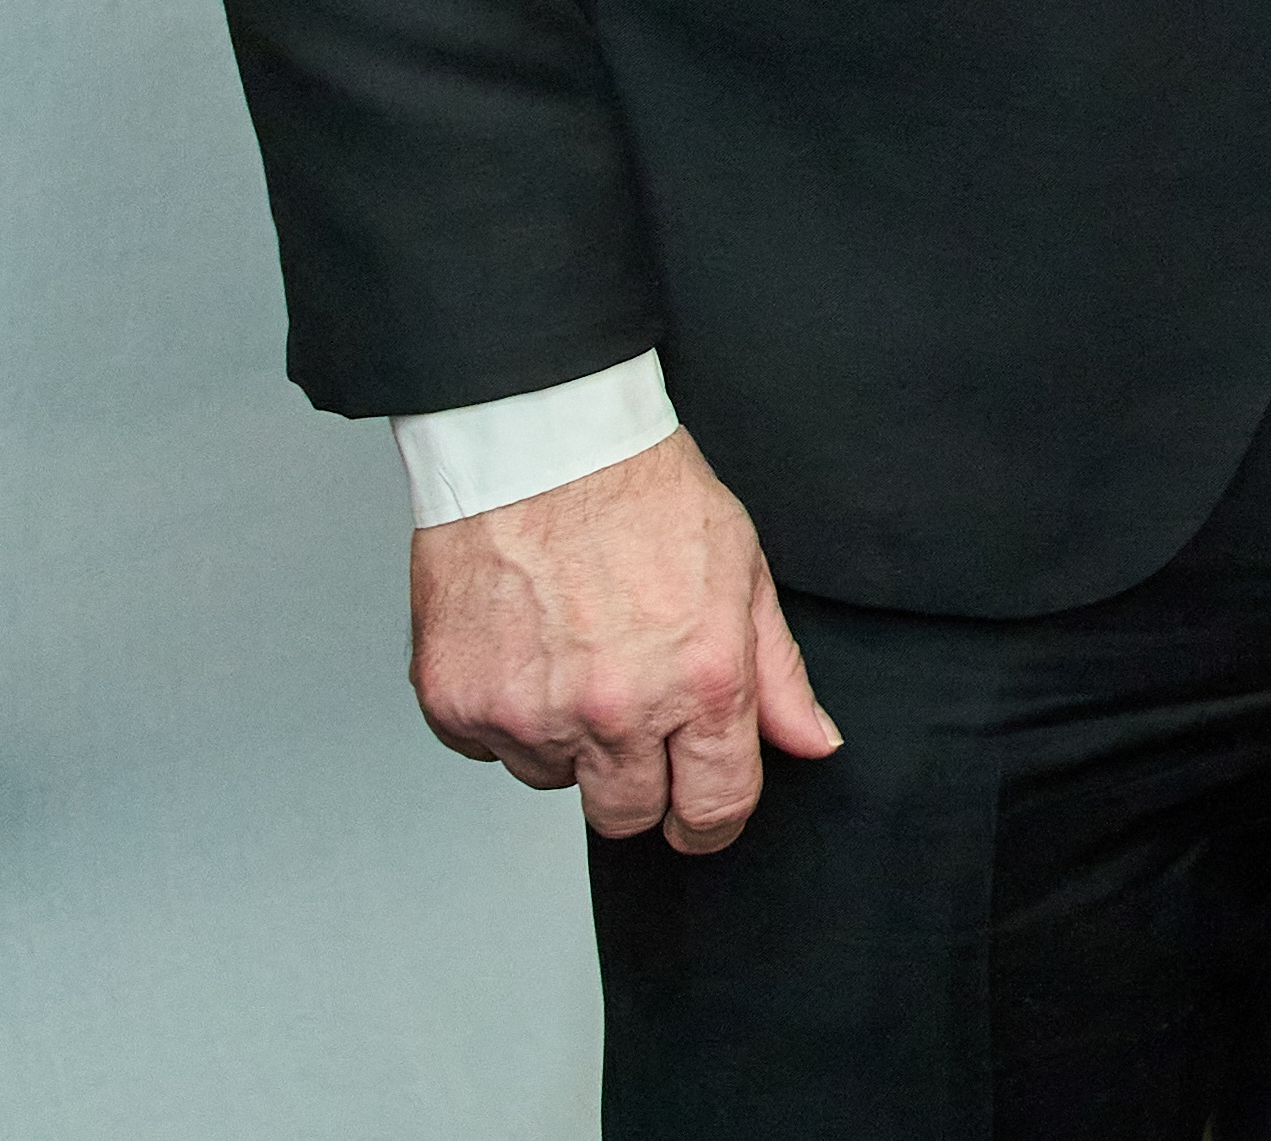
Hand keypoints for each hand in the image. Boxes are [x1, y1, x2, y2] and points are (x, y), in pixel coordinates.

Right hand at [408, 430, 836, 849]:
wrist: (540, 448)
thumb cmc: (645, 496)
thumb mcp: (742, 573)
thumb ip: (777, 675)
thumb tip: (813, 743)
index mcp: (699, 682)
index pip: (713, 807)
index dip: (712, 821)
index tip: (702, 818)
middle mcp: (615, 710)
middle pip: (628, 816)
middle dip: (640, 786)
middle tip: (637, 721)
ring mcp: (528, 713)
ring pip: (553, 779)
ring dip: (568, 740)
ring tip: (576, 652)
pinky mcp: (457, 704)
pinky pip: (488, 749)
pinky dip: (505, 714)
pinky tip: (525, 647)